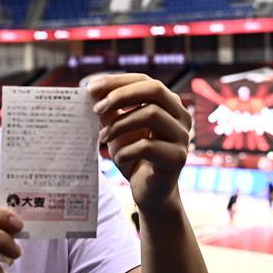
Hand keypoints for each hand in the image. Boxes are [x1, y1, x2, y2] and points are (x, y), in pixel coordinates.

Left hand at [90, 73, 191, 212]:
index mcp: (168, 103)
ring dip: (120, 124)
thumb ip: (111, 109)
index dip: (117, 81)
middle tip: (96, 108)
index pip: (145, 80)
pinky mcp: (178, 158)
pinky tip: (118, 159)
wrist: (150, 193)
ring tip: (103, 137)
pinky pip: (148, 146)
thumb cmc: (134, 156)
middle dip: (121, 95)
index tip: (90, 87)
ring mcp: (183, 136)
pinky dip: (126, 151)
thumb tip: (93, 89)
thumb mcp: (119, 128)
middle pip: (155, 90)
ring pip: (152, 114)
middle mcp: (181, 115)